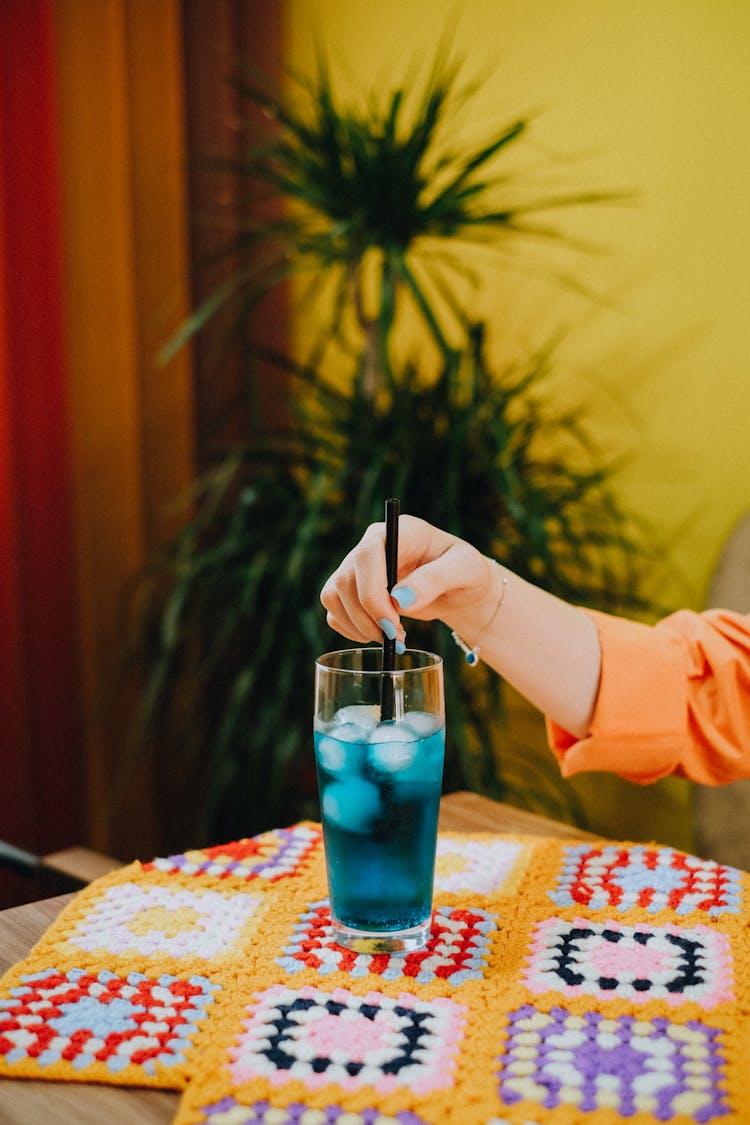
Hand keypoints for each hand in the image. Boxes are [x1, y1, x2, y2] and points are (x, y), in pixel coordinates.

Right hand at [320, 515, 498, 646]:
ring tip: (390, 639)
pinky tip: (377, 635)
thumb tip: (400, 600)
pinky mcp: (353, 589)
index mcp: (398, 531)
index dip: (373, 592)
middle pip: (345, 579)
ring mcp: (358, 567)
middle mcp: (372, 545)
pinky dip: (350, 629)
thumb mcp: (464, 571)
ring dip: (357, 624)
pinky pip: (334, 609)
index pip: (367, 555)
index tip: (393, 622)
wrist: (460, 588)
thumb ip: (434, 580)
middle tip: (396, 638)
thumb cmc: (466, 572)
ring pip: (334, 595)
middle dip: (367, 616)